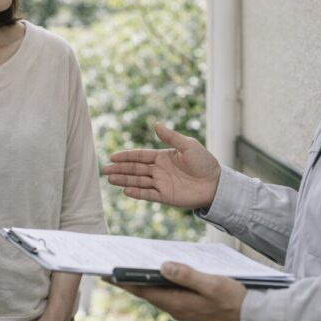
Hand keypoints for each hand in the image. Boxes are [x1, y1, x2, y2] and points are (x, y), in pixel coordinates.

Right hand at [103, 122, 220, 208]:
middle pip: (135, 169)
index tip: (113, 156)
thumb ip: (171, 137)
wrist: (216, 184)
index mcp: (163, 157)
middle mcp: (159, 170)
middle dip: (120, 168)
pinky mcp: (166, 196)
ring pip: (138, 181)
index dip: (127, 156)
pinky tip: (126, 190)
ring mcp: (161, 183)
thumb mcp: (188, 145)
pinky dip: (137, 192)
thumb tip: (156, 124)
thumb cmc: (204, 162)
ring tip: (110, 179)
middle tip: (105, 169)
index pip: (140, 156)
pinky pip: (148, 194)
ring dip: (124, 180)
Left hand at [113, 262, 245, 320]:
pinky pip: (170, 295)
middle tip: (113, 269)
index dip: (125, 282)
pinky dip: (161, 285)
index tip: (107, 274)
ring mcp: (184, 310)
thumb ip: (187, 275)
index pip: (144, 290)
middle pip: (148, 292)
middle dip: (130, 281)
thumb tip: (163, 266)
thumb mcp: (211, 284)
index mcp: (177, 303)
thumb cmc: (234, 301)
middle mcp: (177, 309)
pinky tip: (162, 274)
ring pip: (159, 294)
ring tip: (131, 268)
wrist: (253, 320)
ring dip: (145, 282)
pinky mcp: (192, 308)